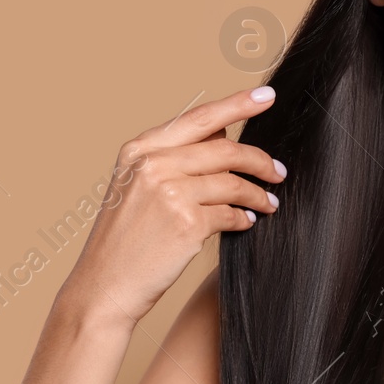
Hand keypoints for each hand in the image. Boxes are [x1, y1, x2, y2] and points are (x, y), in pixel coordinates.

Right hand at [61, 86, 285, 322]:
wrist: (104, 286)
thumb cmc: (124, 239)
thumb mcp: (136, 185)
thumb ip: (174, 157)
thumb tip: (224, 134)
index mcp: (140, 149)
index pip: (199, 118)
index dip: (238, 105)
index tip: (267, 97)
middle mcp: (153, 164)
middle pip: (226, 150)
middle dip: (260, 160)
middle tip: (279, 172)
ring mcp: (170, 192)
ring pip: (234, 183)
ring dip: (258, 194)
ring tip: (268, 203)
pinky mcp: (187, 223)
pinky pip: (231, 214)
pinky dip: (244, 219)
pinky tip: (246, 223)